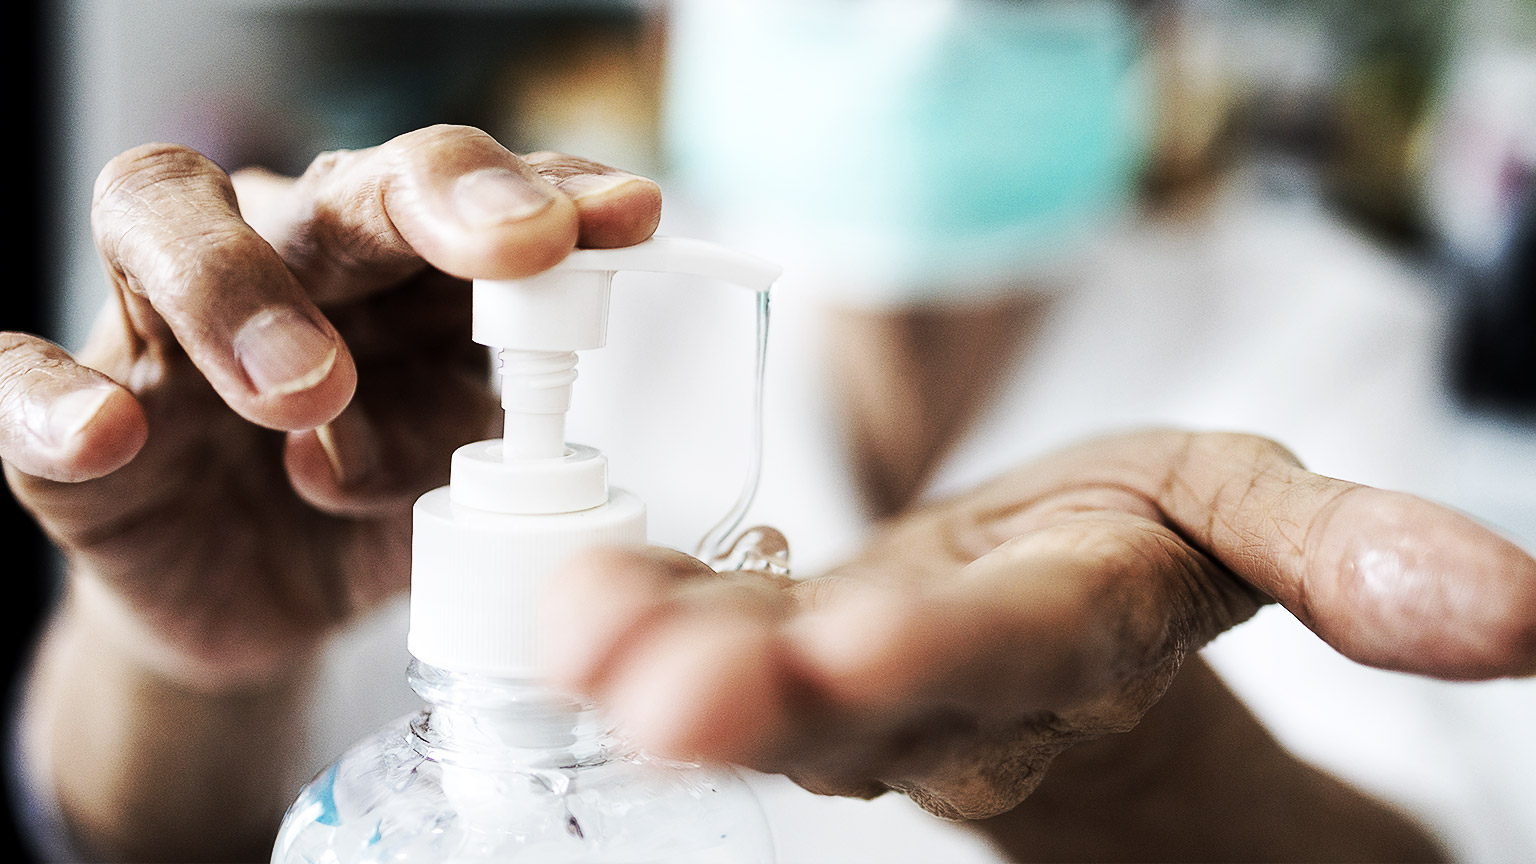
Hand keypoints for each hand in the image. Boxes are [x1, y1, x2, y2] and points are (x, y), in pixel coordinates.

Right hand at [1, 125, 662, 687]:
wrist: (261, 604)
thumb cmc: (368, 506)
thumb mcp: (454, 476)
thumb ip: (486, 433)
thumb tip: (527, 421)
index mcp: (390, 268)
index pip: (459, 198)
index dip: (541, 194)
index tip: (627, 217)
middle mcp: (277, 262)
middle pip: (326, 182)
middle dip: (425, 200)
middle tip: (510, 250)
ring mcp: (158, 330)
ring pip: (157, 215)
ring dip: (241, 288)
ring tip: (311, 389)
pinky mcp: (70, 427)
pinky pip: (18, 374)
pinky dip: (51, 396)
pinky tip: (109, 433)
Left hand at [545, 429, 1535, 820]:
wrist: (1062, 602)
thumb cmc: (1147, 547)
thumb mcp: (1258, 514)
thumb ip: (1360, 559)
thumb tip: (1516, 616)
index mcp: (1072, 638)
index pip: (1014, 659)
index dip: (946, 660)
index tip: (861, 656)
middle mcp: (948, 679)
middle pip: (855, 701)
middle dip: (762, 698)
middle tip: (657, 686)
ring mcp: (852, 669)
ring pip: (759, 683)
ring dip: (663, 662)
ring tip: (576, 635)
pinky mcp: (786, 634)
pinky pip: (703, 622)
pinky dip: (634, 606)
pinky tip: (567, 586)